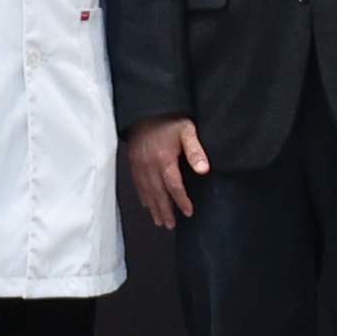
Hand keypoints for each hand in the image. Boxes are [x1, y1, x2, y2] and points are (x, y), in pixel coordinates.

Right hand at [125, 117, 208, 232]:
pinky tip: (146, 204)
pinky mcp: (132, 162)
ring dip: (153, 208)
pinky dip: (142, 197)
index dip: (181, 201)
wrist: (144, 109)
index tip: (188, 212)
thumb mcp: (187, 131)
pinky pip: (137, 184)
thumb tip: (204, 170)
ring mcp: (139, 165)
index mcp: (164, 160)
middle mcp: (149, 166)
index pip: (174, 187)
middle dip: (164, 211)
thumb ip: (196, 151)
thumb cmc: (169, 120)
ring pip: (146, 192)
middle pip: (158, 194)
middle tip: (170, 226)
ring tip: (159, 221)